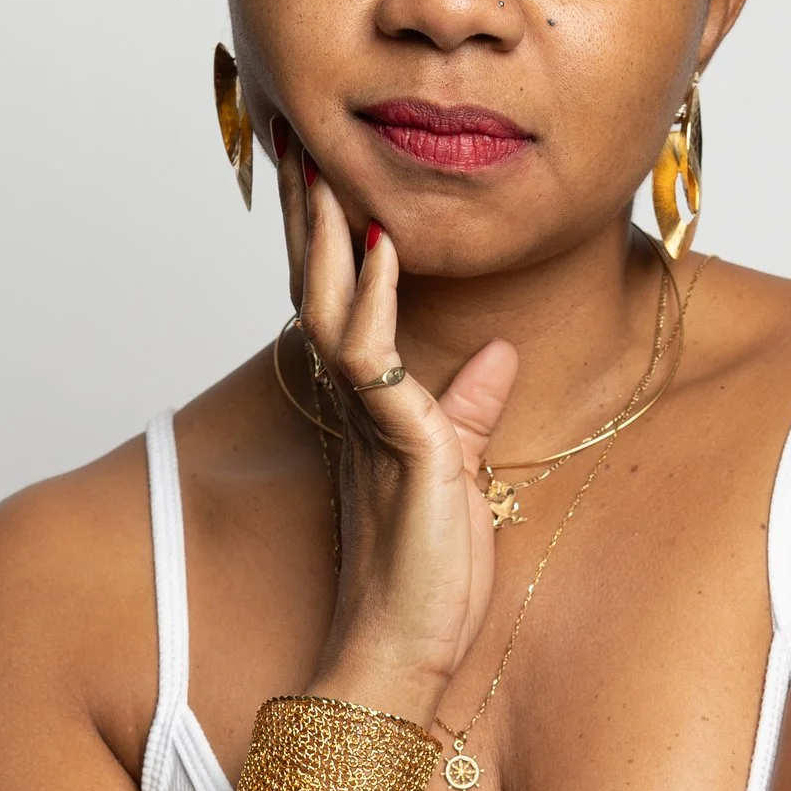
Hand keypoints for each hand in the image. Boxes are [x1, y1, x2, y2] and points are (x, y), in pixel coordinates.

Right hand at [276, 123, 517, 720]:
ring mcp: (366, 420)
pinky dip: (376, 292)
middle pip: (316, 286)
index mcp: (367, 407)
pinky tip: (380, 240)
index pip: (338, 302)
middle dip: (305, 211)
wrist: (402, 656)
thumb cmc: (427, 584)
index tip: (320, 169)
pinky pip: (371, 352)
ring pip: (328, 303)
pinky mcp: (393, 442)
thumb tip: (497, 354)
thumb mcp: (462, 475)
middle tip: (293, 134)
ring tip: (319, 160)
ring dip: (325, 229)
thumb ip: (469, 408)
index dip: (327, 236)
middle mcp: (352, 405)